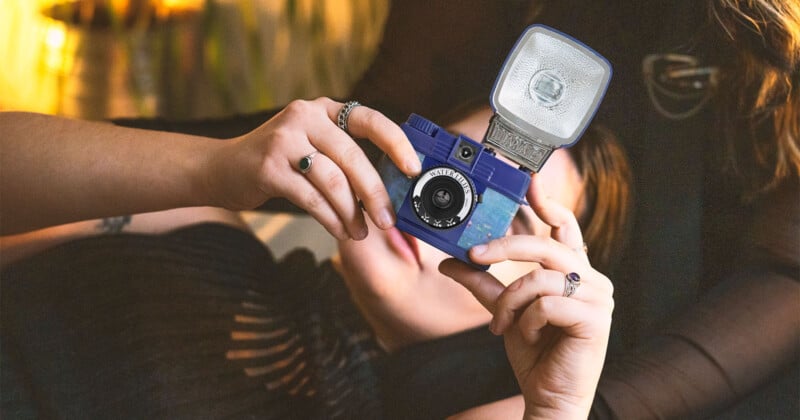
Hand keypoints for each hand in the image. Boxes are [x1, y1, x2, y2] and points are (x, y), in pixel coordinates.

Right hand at [204, 97, 420, 239]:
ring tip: (360, 232)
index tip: (414, 169)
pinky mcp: (268, 167)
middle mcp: (304, 117)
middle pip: (352, 157)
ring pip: (332, 181)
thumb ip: (344, 157)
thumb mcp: (312, 146)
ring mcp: (284, 140)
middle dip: (375, 193)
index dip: (396, 143)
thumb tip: (389, 191)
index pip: (370, 119)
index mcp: (323, 109)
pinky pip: (311, 198)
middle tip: (388, 219)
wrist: (221, 168)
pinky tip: (339, 230)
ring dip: (351, 212)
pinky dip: (330, 218)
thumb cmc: (277, 162)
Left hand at [440, 173, 613, 418]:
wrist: (550, 396)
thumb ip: (482, 283)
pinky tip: (530, 338)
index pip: (565, 227)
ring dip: (511, 302)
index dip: (549, 202)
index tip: (528, 181)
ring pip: (540, 278)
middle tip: (473, 254)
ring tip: (502, 324)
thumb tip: (449, 262)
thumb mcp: (504, 310)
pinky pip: (547, 304)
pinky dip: (527, 321)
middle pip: (546, 245)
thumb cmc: (535, 352)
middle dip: (505, 246)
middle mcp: (592, 279)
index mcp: (574, 272)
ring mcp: (598, 298)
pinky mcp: (596, 319)